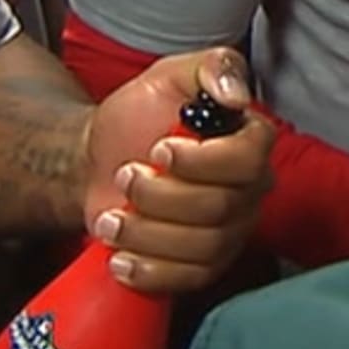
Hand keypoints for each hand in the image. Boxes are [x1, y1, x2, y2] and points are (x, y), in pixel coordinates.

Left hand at [80, 48, 273, 293]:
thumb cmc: (137, 119)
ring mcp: (230, 232)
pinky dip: (147, 270)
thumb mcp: (167, 76)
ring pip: (202, 247)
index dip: (203, 160)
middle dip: (160, 195)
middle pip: (220, 207)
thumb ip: (210, 68)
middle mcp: (249, 190)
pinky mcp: (204, 267)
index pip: (250, 158)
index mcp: (249, 142)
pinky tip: (120, 254)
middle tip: (123, 175)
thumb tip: (237, 95)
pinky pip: (187, 280)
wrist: (98, 163)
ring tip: (111, 217)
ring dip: (145, 233)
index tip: (159, 149)